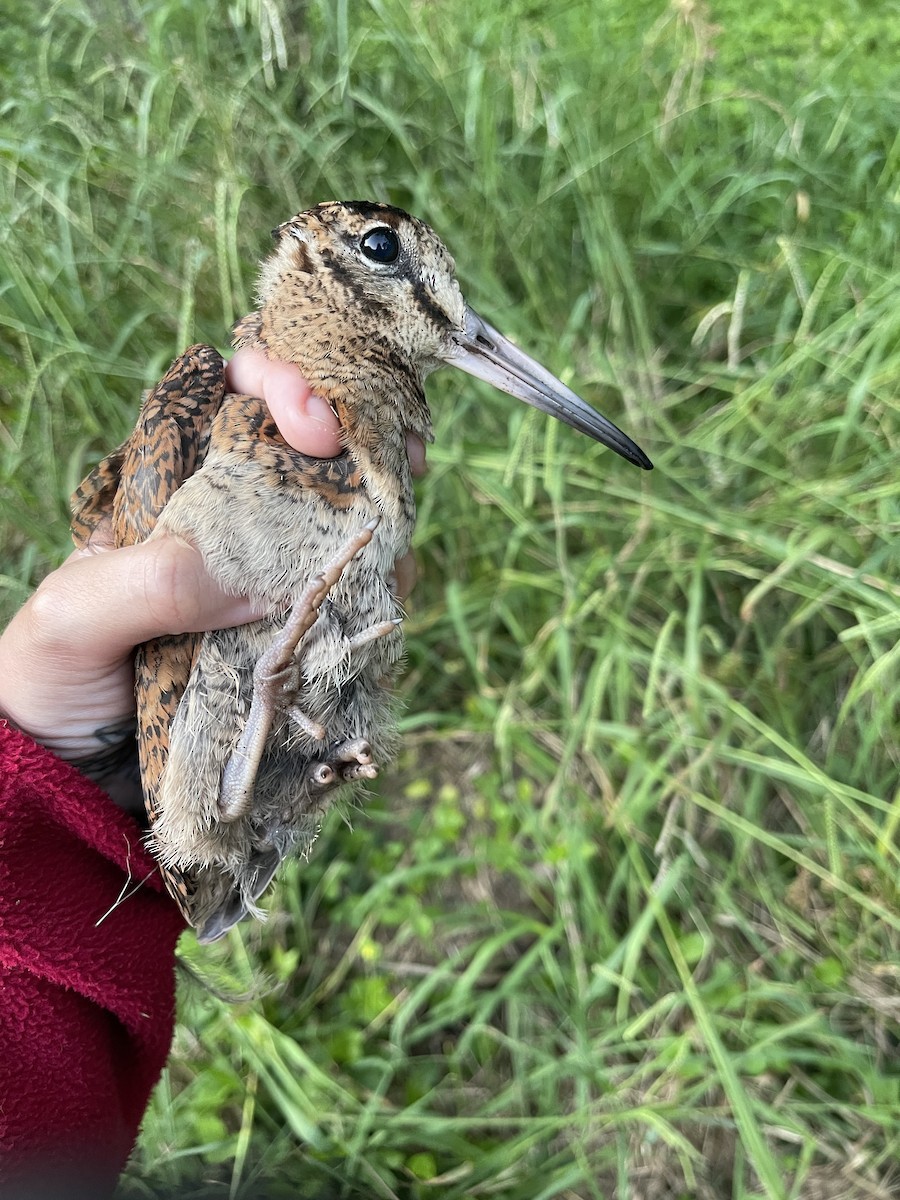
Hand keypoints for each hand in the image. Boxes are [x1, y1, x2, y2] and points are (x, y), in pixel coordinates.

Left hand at [0, 350, 423, 808]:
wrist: (74, 773)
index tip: (316, 428)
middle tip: (403, 459)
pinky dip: (382, 586)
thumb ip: (148, 584)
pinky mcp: (293, 629)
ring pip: (342, 515)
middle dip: (362, 439)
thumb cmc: (53, 678)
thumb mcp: (76, 618)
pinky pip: (352, 592)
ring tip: (397, 541)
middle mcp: (224, 517)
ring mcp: (265, 573)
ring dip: (382, 513)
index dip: (281, 386)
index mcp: (167, 486)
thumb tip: (250, 581)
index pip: (228, 397)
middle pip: (306, 446)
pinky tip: (390, 592)